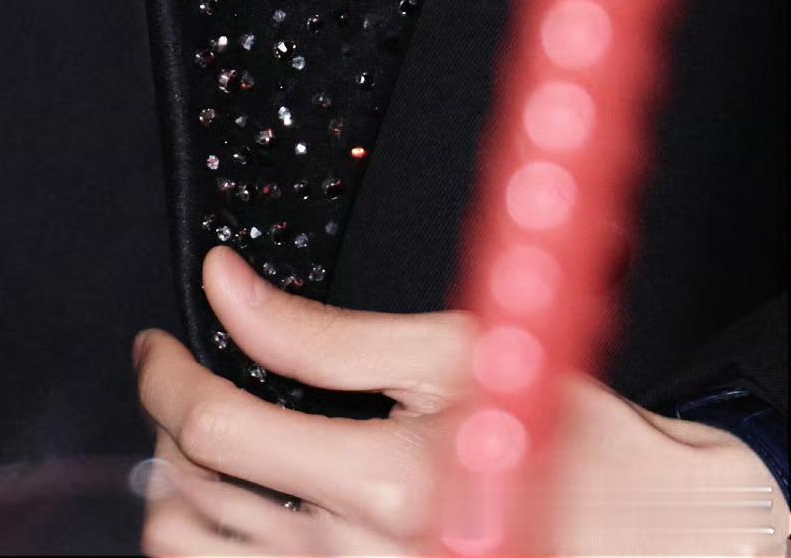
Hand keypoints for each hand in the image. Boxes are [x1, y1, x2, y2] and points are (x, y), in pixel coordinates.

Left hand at [135, 247, 788, 555]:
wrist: (656, 537)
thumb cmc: (567, 438)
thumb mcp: (448, 353)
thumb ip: (320, 332)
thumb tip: (225, 283)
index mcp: (381, 486)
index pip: (213, 427)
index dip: (162, 375)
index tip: (158, 348)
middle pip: (186, 508)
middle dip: (167, 437)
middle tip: (188, 394)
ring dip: (183, 505)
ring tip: (211, 459)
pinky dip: (229, 556)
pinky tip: (251, 518)